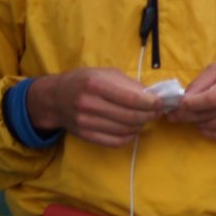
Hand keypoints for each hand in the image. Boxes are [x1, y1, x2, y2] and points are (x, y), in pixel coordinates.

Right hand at [27, 68, 164, 147]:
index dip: (151, 103)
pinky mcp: (86, 135)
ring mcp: (86, 122)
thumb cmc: (84, 81)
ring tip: (144, 118)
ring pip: (125, 130)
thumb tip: (152, 96)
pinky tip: (133, 129)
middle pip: (130, 116)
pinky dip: (129, 137)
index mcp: (95, 84)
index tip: (160, 102)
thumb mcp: (105, 73)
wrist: (56, 98)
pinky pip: (115, 141)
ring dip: (140, 125)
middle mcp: (89, 104)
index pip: (131, 98)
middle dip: (149, 115)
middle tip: (156, 112)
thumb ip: (129, 84)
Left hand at [173, 61, 215, 139]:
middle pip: (209, 114)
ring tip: (189, 118)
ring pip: (213, 126)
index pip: (210, 99)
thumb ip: (202, 81)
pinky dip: (208, 132)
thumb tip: (184, 99)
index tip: (179, 104)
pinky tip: (202, 125)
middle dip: (186, 116)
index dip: (191, 104)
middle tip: (174, 115)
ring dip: (196, 124)